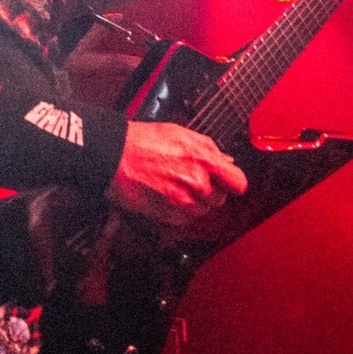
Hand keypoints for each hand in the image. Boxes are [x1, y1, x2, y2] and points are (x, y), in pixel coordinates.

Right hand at [109, 122, 247, 224]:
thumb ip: (208, 149)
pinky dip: (180, 211)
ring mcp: (183, 201)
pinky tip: (167, 195)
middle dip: (209, 190)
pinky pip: (186, 219)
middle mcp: (197, 183)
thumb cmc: (143, 141)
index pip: (238, 183)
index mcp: (204, 159)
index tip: (228, 182)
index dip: (233, 183)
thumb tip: (226, 161)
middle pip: (220, 199)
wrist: (114, 155)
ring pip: (203, 210)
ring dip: (195, 202)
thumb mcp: (181, 134)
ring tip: (176, 186)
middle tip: (191, 179)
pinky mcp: (168, 216)